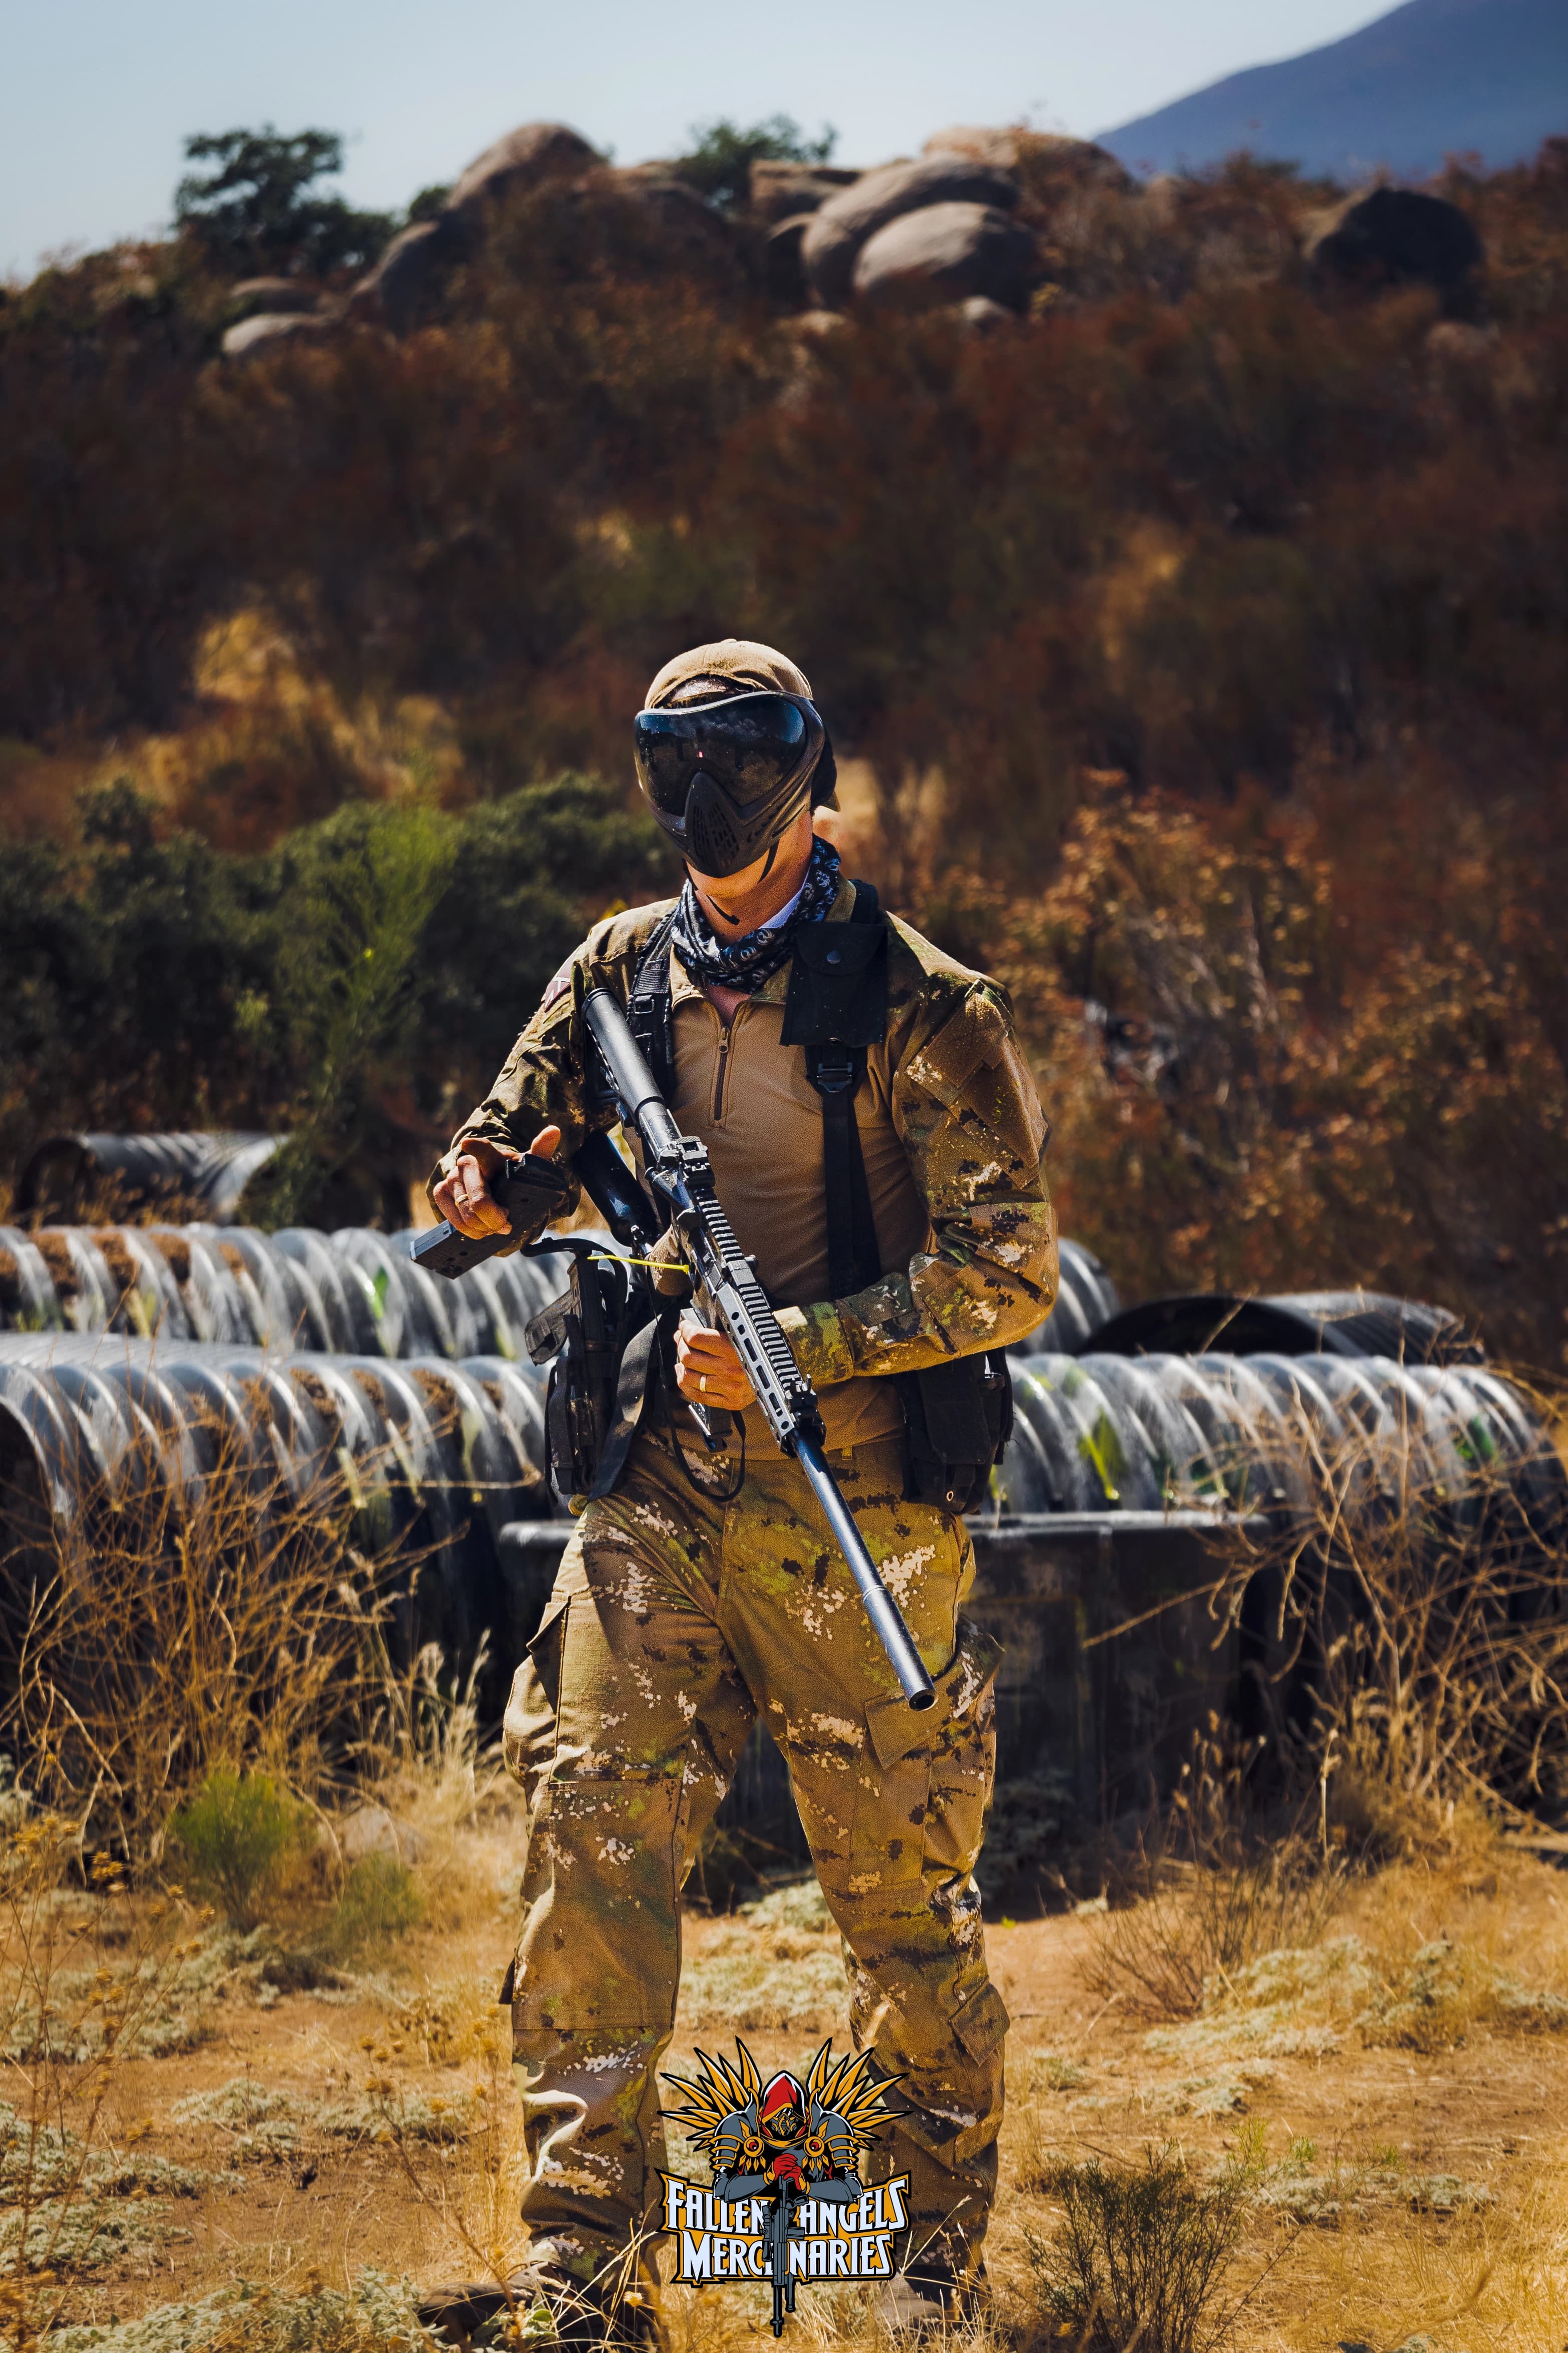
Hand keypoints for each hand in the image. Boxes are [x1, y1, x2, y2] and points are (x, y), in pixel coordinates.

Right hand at [432, 1126, 560, 1239]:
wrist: (496, 1190)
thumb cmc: (512, 1178)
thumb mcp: (529, 1168)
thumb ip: (541, 1152)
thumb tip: (554, 1130)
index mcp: (491, 1157)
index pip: (483, 1150)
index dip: (476, 1147)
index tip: (468, 1144)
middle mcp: (467, 1163)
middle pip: (479, 1198)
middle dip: (494, 1217)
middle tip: (506, 1225)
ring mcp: (451, 1177)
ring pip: (464, 1211)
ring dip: (482, 1227)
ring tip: (494, 1227)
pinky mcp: (441, 1192)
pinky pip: (450, 1215)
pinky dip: (467, 1229)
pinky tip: (479, 1230)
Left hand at [675, 1316, 755, 1412]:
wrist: (781, 1373)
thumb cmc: (759, 1351)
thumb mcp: (740, 1336)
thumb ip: (716, 1333)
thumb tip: (687, 1331)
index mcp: (735, 1348)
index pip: (697, 1337)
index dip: (685, 1330)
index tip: (684, 1327)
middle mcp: (732, 1369)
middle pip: (689, 1356)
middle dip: (681, 1346)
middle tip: (681, 1341)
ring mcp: (730, 1388)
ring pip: (689, 1377)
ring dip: (681, 1365)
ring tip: (682, 1360)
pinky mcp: (730, 1401)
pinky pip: (697, 1395)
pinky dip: (685, 1384)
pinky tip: (684, 1376)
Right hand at [768, 2151, 803, 2185]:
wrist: (771, 2176)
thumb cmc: (777, 2170)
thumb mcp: (781, 2165)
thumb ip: (785, 2162)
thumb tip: (793, 2160)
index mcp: (778, 2158)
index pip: (786, 2155)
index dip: (791, 2156)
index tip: (796, 2159)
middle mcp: (777, 2160)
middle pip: (786, 2158)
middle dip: (792, 2160)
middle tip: (796, 2163)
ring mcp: (777, 2164)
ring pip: (785, 2162)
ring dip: (791, 2163)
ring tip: (794, 2165)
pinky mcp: (777, 2169)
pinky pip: (784, 2167)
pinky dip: (788, 2167)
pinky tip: (791, 2168)